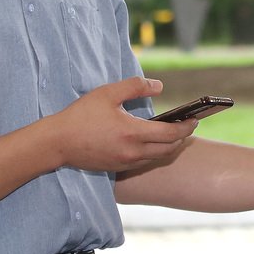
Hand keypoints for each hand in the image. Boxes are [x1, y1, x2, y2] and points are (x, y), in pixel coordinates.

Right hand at [51, 77, 196, 172]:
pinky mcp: (118, 168)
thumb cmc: (81, 115)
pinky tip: (152, 141)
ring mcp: (126, 163)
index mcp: (133, 133)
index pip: (171, 133)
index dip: (187, 127)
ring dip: (170, 146)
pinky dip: (155, 152)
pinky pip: (144, 162)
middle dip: (183, 137)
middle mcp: (133, 152)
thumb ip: (135, 87)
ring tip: (174, 133)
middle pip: (170, 149)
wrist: (57, 143)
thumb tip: (159, 86)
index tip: (195, 119)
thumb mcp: (107, 93)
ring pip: (158, 157)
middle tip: (189, 125)